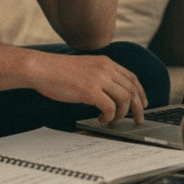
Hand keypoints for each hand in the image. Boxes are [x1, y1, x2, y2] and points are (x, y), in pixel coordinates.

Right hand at [27, 51, 146, 124]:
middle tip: (138, 119)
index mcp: (106, 62)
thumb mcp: (84, 67)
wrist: (41, 68)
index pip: (132, 78)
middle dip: (138, 107)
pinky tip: (101, 119)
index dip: (140, 92)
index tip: (142, 103)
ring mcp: (99, 79)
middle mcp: (106, 69)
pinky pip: (110, 108)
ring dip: (122, 114)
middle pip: (132, 89)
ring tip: (113, 120)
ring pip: (125, 99)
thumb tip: (109, 93)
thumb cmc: (57, 71)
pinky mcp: (90, 91)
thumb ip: (99, 75)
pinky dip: (109, 117)